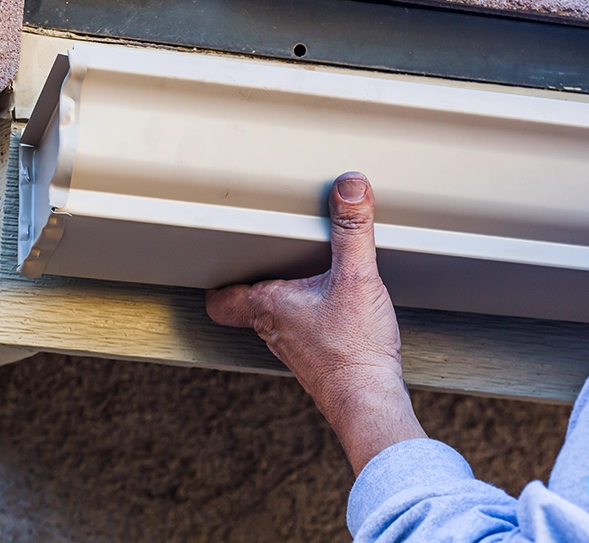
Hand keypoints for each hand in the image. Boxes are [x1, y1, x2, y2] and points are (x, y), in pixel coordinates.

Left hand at [206, 172, 426, 474]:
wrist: (370, 402)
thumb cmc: (353, 352)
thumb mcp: (357, 277)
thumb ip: (352, 229)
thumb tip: (349, 186)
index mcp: (269, 306)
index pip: (222, 297)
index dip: (217, 280)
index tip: (217, 260)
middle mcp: (274, 330)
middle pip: (250, 303)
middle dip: (256, 280)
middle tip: (262, 258)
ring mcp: (295, 348)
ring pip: (276, 319)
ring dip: (285, 299)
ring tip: (300, 276)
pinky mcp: (318, 360)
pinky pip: (304, 332)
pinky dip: (311, 318)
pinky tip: (335, 310)